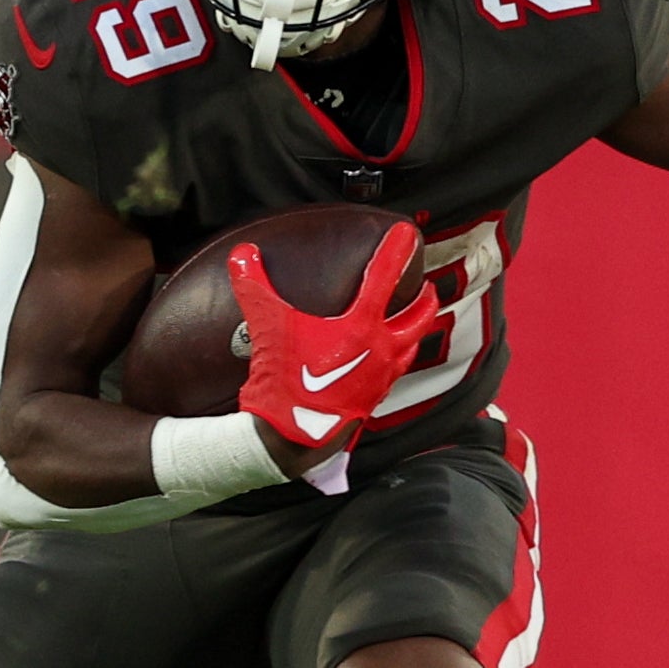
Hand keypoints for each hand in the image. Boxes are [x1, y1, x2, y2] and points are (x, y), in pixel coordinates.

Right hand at [231, 222, 439, 447]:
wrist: (293, 435)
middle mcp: (381, 348)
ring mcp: (381, 376)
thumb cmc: (284, 379)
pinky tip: (388, 356)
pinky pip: (396, 370)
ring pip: (412, 345)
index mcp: (360, 325)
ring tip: (415, 319)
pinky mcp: (375, 397)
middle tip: (426, 285)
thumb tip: (241, 255)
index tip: (408, 233)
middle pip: (418, 316)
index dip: (396, 250)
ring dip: (416, 328)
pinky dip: (398, 356)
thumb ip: (254, 286)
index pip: (384, 276)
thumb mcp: (266, 325)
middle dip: (425, 298)